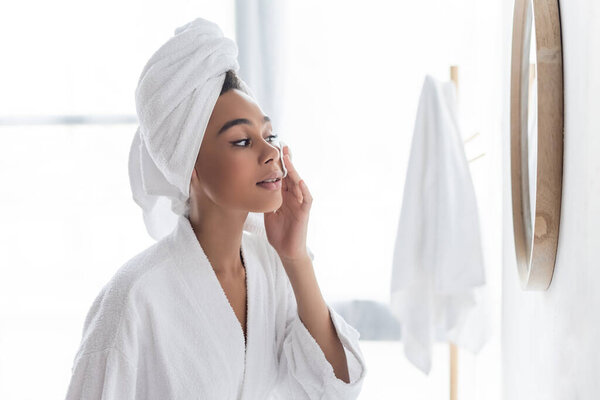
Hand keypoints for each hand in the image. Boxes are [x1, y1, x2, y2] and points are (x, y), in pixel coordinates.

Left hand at [264, 144, 312, 264]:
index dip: (278, 164)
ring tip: (288, 159)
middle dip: (287, 161)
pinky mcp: (304, 212)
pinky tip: (299, 181)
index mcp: (283, 195)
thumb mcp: (266, 211)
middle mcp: (293, 197)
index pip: (281, 176)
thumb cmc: (277, 232)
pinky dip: (304, 190)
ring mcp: (299, 203)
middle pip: (290, 175)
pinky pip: (306, 199)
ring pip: (298, 183)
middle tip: (282, 146)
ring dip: (294, 171)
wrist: (286, 250)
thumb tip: (249, 188)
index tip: (272, 150)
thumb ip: (263, 199)